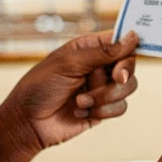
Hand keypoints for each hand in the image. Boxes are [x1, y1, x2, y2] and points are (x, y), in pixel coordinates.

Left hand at [8, 30, 139, 150]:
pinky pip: (120, 107)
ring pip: (128, 87)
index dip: (129, 47)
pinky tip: (80, 112)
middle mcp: (98, 66)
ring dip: (105, 97)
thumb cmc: (40, 87)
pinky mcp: (103, 109)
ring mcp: (102, 88)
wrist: (28, 123)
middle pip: (130, 65)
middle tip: (115, 78)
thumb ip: (102, 52)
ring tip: (80, 101)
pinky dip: (102, 111)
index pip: (120, 41)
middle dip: (121, 75)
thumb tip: (132, 37)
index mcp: (89, 48)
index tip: (126, 57)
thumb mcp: (69, 63)